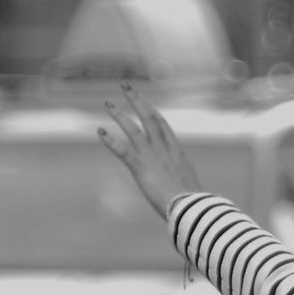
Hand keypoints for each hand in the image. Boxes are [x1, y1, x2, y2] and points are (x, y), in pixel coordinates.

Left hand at [98, 82, 201, 218]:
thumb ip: (184, 183)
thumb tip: (187, 191)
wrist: (190, 207)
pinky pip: (123, 150)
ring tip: (108, 104)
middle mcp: (164, 149)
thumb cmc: (193, 204)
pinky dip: (110, 140)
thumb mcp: (190, 188)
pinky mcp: (141, 167)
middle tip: (126, 87)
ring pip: (133, 129)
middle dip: (137, 101)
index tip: (144, 102)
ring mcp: (152, 156)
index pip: (163, 126)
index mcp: (177, 153)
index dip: (152, 111)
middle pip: (149, 118)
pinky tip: (100, 131)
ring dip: (120, 115)